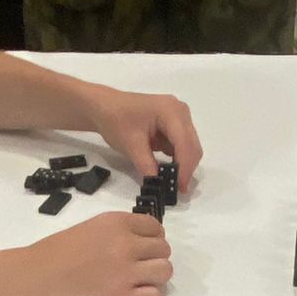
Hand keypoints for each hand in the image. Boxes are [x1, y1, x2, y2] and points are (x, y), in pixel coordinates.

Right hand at [21, 211, 172, 295]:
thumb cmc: (52, 254)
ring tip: (137, 285)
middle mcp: (125, 245)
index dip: (151, 240)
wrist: (31, 279)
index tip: (141, 250)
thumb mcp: (88, 229)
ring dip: (155, 279)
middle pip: (164, 250)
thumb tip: (139, 244)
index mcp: (116, 223)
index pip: (155, 227)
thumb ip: (115, 233)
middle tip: (137, 269)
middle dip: (153, 259)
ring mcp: (125, 273)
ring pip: (165, 272)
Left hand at [86, 85, 204, 189]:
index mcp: (171, 111)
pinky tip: (168, 170)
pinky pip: (181, 145)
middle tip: (177, 189)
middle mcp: (180, 112)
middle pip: (192, 145)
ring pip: (189, 147)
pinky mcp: (174, 125)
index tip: (180, 187)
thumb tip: (159, 184)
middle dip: (186, 168)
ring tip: (173, 182)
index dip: (184, 167)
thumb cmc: (115, 120)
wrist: (104, 107)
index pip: (184, 143)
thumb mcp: (131, 145)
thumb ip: (147, 165)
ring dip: (183, 164)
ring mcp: (178, 117)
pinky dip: (177, 159)